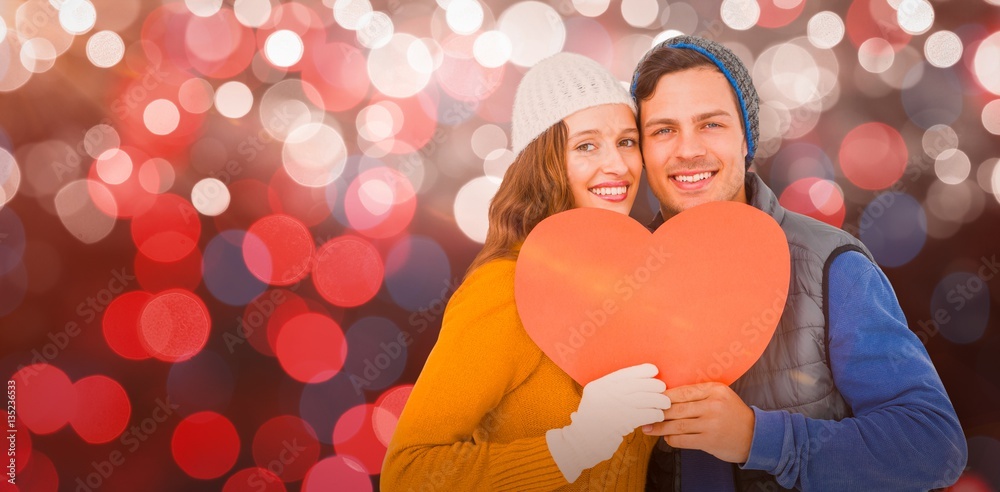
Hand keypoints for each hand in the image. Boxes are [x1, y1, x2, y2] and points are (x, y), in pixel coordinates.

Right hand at [547, 363, 671, 481]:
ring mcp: (613, 407)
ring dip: (658, 400)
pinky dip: (655, 414)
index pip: (623, 374)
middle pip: (636, 385)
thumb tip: (640, 383)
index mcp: (598, 386)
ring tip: (665, 403)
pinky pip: (646, 413)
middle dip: (653, 385)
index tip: (654, 370)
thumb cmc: (592, 422)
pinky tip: (658, 416)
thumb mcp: (596, 400)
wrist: (581, 444)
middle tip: (663, 389)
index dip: (641, 371)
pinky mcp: (623, 422)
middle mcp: (605, 393)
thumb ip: (612, 391)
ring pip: (644, 398)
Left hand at [642, 382, 754, 462]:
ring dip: (660, 428)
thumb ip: (699, 394)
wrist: (755, 436)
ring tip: (648, 428)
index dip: (663, 396)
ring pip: (677, 424)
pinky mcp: (709, 440)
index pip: (682, 391)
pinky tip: (667, 438)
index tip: (650, 399)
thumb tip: (667, 396)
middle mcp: (713, 405)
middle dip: (657, 412)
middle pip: (676, 408)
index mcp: (714, 389)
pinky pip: (683, 440)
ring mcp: (711, 423)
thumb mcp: (720, 396)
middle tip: (643, 414)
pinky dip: (671, 439)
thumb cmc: (732, 414)